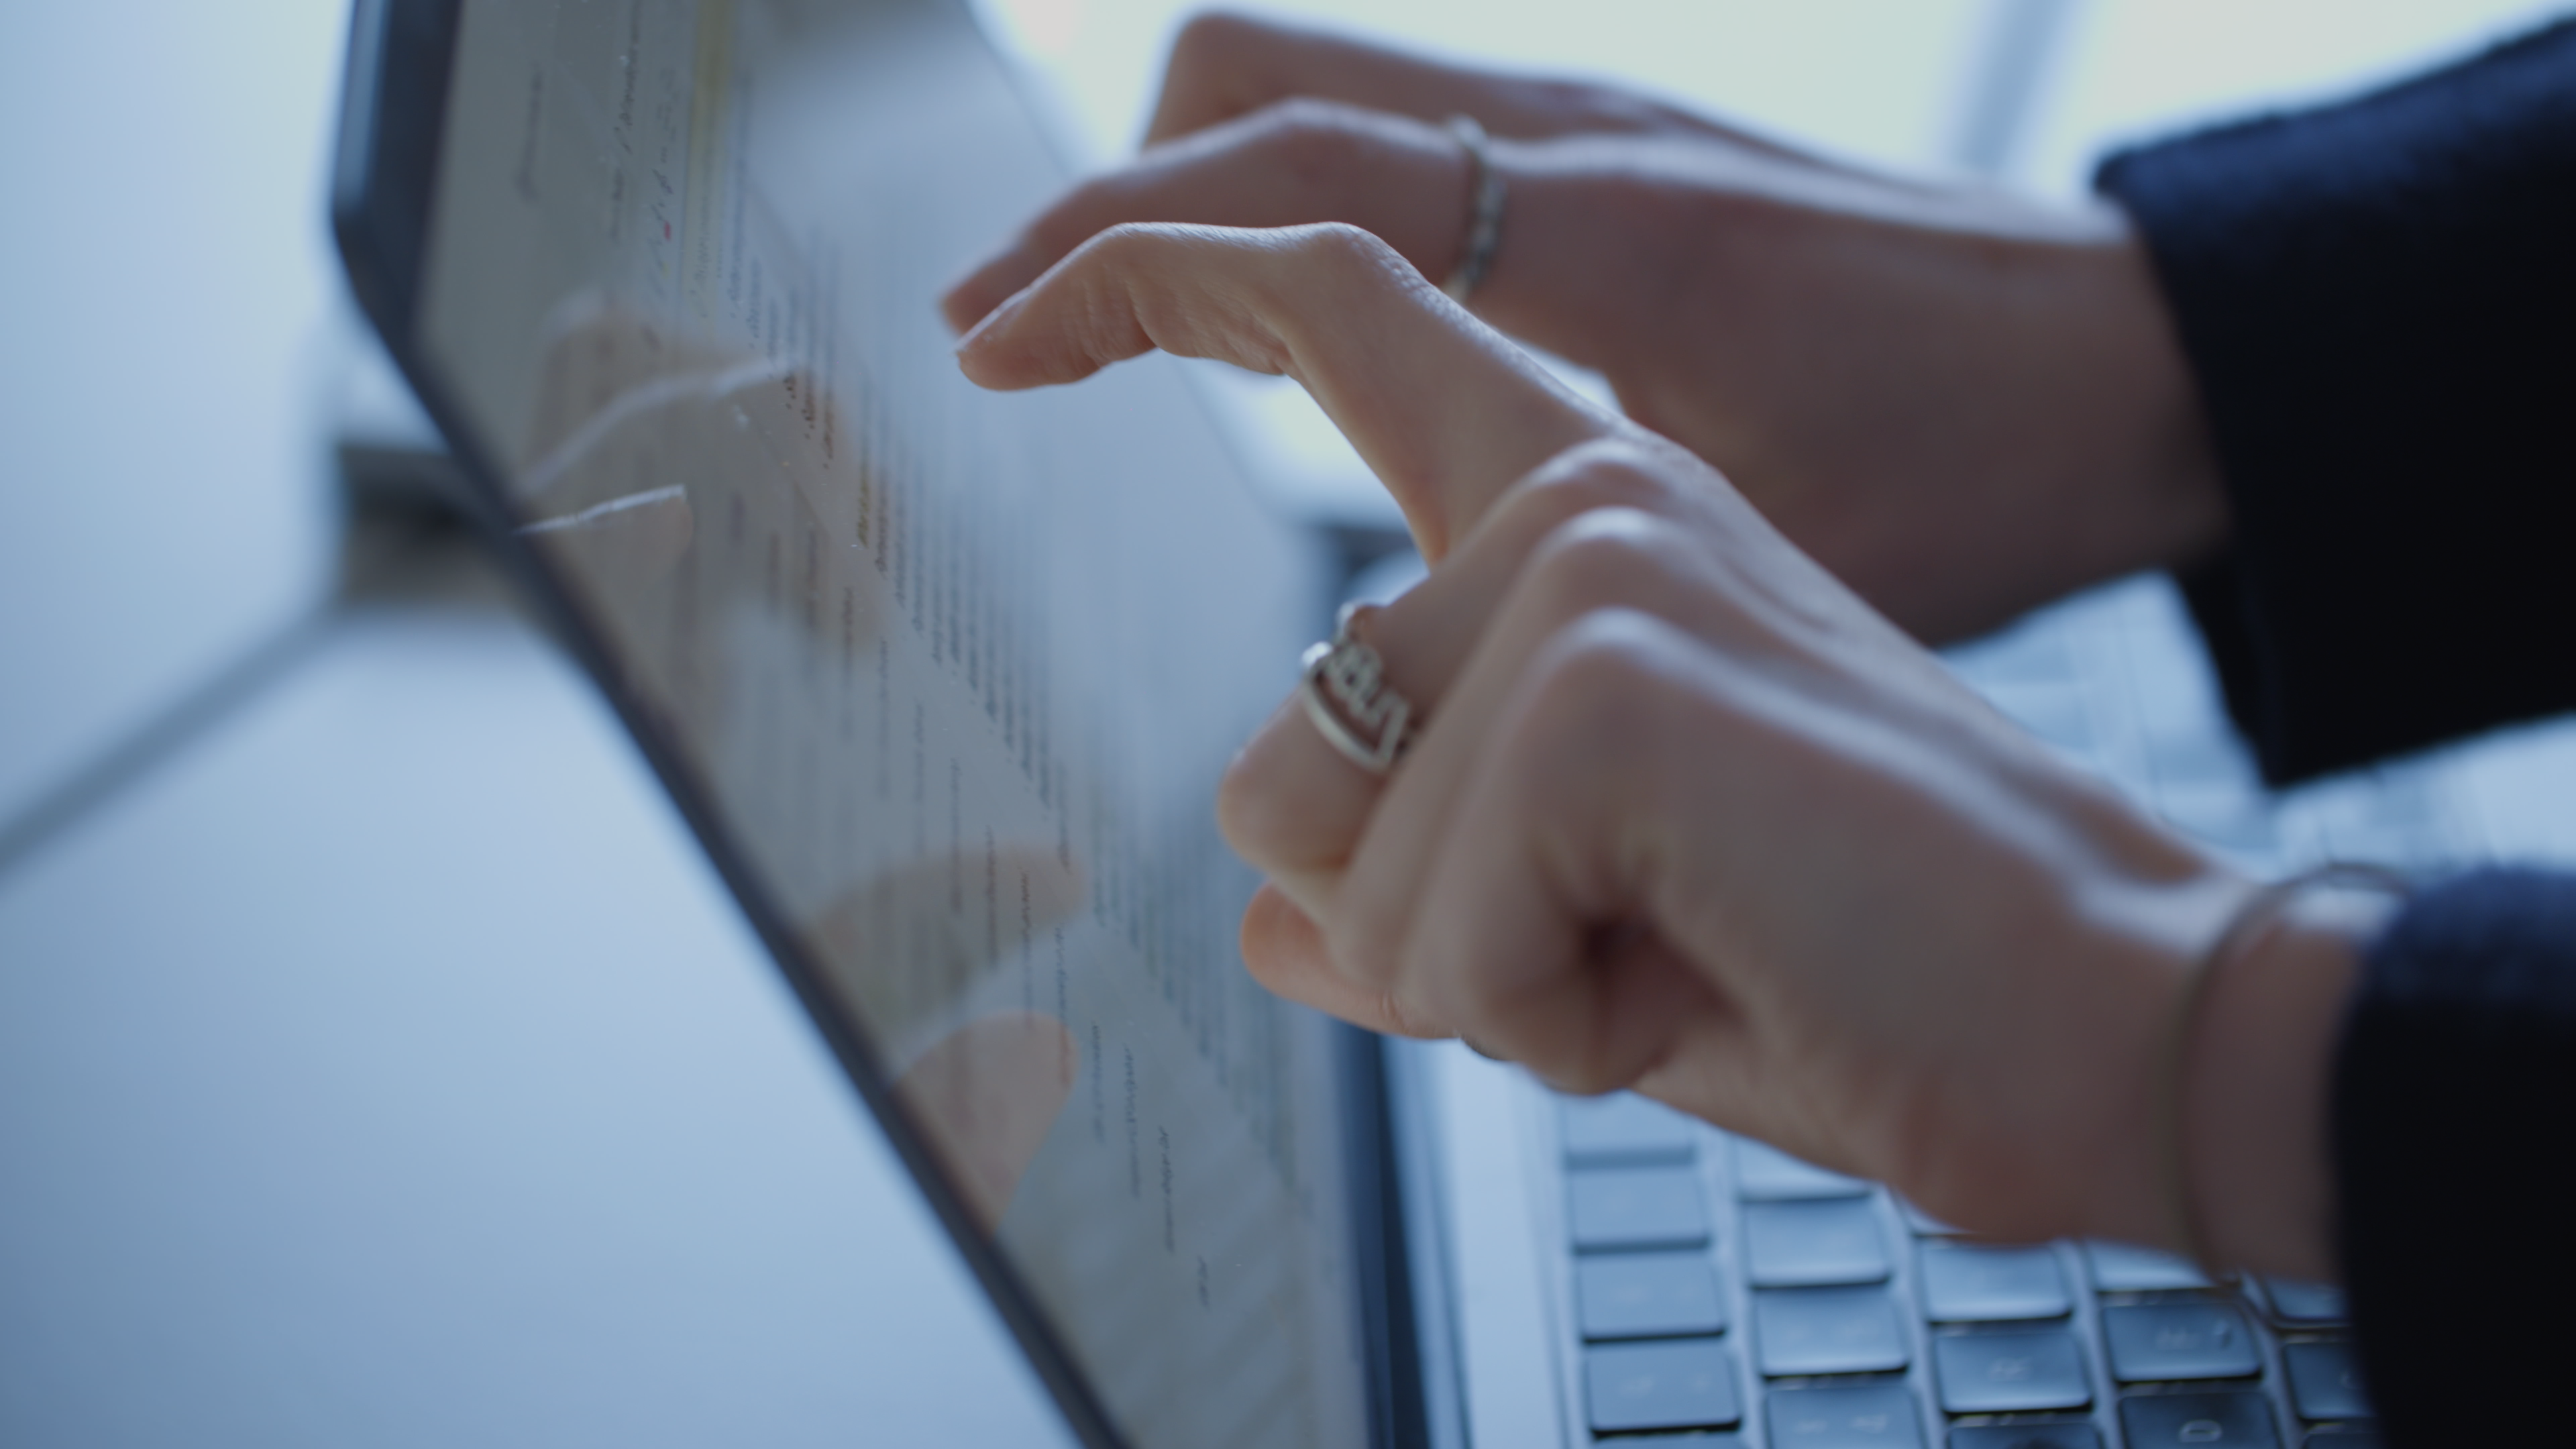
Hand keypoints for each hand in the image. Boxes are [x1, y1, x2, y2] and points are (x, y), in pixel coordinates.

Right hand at [943, 11, 2226, 641]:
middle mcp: (1574, 138)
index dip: (1097, 269)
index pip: (1274, 200)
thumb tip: (1379, 716)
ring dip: (1187, 184)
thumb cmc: (1978, 471)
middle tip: (1013, 330)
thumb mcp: (1747, 556)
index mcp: (1590, 239)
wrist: (2137, 358)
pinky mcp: (1619, 141)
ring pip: (1310, 75)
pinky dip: (1290, 193)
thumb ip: (1558, 600)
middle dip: (1104, 201)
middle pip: (1248, 79)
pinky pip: (1396, 116)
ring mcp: (1594, 118)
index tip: (985, 347)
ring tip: (1106, 323)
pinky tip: (1274, 314)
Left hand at [957, 219, 2362, 1276]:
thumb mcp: (1599, 909)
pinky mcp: (1600, 673)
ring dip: (1489, 979)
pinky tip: (1699, 973)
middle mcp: (1580, 492)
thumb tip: (1271, 917)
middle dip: (1426, 933)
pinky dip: (1548, 1021)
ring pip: (1333, 859)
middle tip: (1642, 935)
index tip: (1007, 320)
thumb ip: (1426, 879)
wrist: (2119, 1008)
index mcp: (1587, 505)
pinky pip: (1431, 933)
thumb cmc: (1878, 949)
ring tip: (1684, 945)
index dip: (1156, 284)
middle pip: (1277, 764)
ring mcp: (1587, 563)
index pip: (1333, 314)